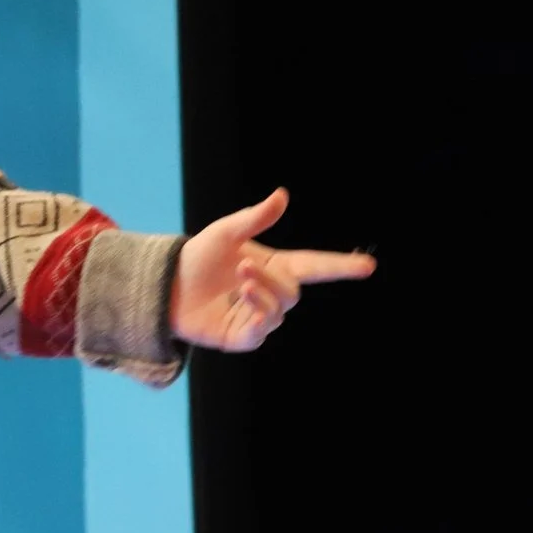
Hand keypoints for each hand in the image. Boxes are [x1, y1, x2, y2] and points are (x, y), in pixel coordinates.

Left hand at [170, 188, 375, 351]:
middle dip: (271, 278)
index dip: (341, 266)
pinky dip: (257, 314)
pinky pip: (262, 331)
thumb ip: (254, 217)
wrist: (165, 285)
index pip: (315, 267)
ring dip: (261, 293)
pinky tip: (242, 298)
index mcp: (275, 266)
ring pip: (280, 310)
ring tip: (238, 281)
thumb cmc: (197, 257)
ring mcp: (259, 318)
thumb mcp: (225, 232)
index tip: (367, 265)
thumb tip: (282, 195)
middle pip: (293, 291)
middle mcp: (271, 293)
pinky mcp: (243, 337)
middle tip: (242, 265)